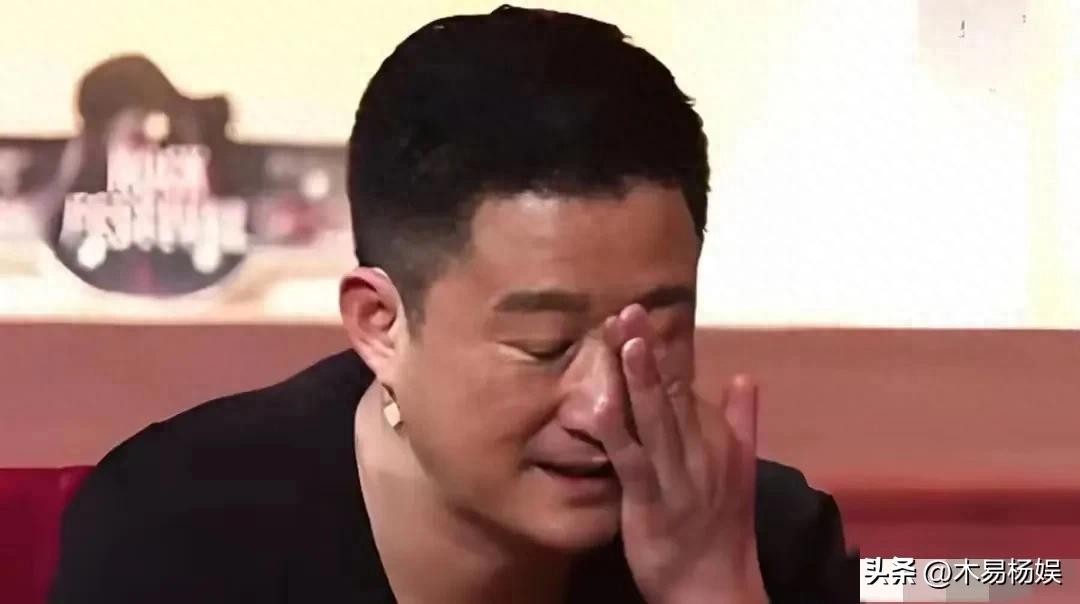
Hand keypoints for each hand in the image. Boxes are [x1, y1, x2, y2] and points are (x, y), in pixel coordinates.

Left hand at [594, 305, 766, 603]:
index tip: (641, 314)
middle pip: (672, 393)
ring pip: (656, 421)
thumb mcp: (740, 472)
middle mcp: (699, 453)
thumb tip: (746, 377)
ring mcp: (675, 478)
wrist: (716, 589)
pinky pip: (633, 464)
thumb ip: (742, 422)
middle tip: (631, 309)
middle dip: (650, 350)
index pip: (686, 386)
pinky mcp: (651, 504)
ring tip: (627, 340)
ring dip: (642, 380)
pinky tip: (600, 407)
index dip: (661, 350)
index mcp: (714, 441)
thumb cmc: (721, 530)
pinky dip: (618, 434)